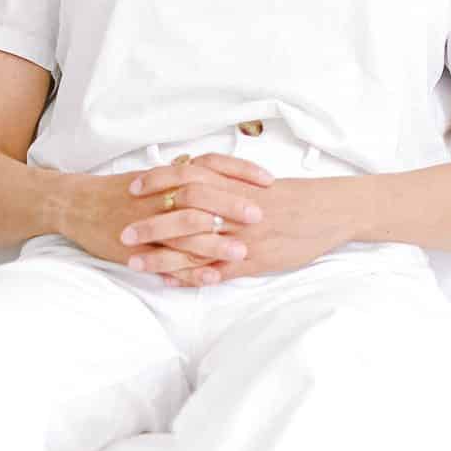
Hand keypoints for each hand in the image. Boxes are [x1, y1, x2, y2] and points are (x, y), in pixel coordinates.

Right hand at [60, 152, 266, 276]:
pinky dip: (189, 269)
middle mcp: (160, 197)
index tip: (267, 179)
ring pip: (184, 232)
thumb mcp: (155, 176)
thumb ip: (188, 176)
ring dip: (214, 243)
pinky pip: (166, 260)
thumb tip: (223, 172)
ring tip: (241, 251)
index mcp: (168, 176)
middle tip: (260, 215)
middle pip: (200, 197)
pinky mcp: (138, 249)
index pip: (211, 167)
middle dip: (231, 206)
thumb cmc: (120, 190)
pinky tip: (210, 277)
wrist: (78, 205)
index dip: (240, 172)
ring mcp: (148, 224)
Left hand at [141, 174, 360, 287]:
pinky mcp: (255, 261)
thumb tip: (190, 170)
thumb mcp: (254, 179)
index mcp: (234, 185)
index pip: (188, 177)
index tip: (132, 187)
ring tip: (134, 262)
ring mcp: (244, 237)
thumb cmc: (290, 195)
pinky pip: (217, 272)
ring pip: (196, 247)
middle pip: (184, 213)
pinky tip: (169, 281)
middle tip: (123, 230)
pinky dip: (190, 277)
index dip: (158, 181)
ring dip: (162, 255)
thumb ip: (223, 177)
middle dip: (150, 223)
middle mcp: (235, 209)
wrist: (328, 211)